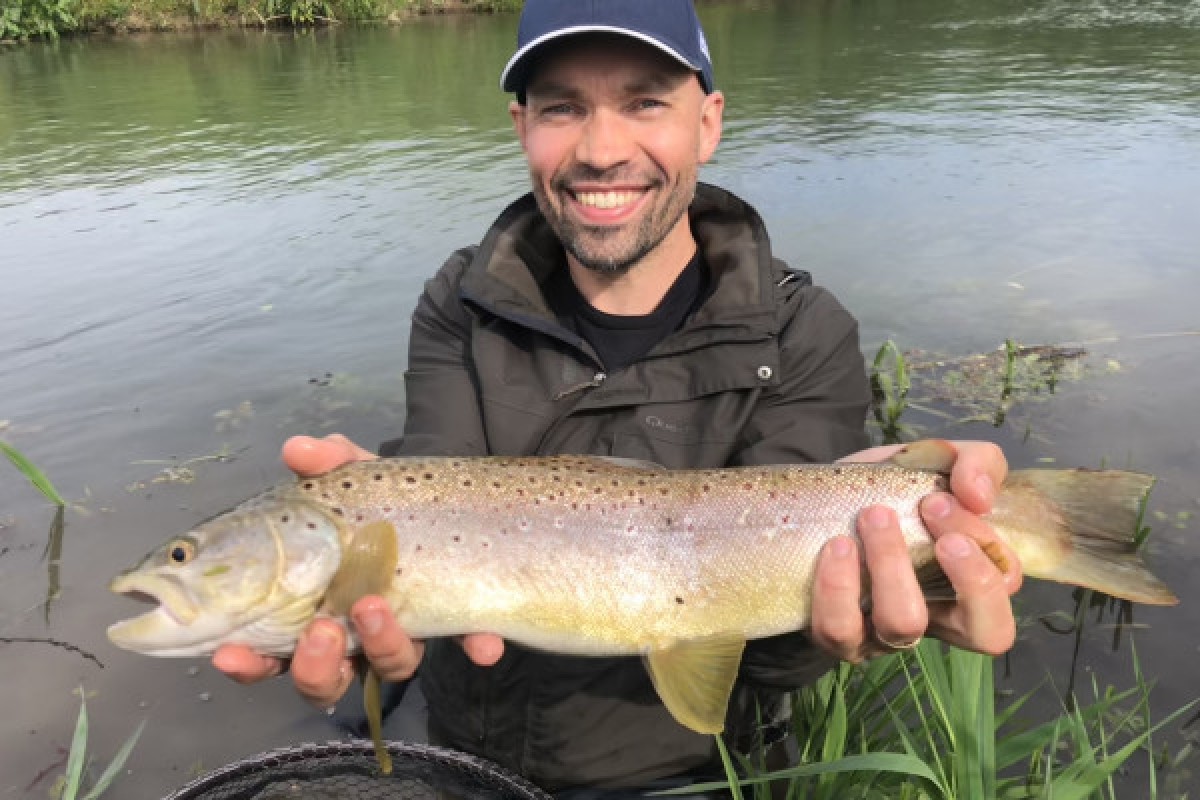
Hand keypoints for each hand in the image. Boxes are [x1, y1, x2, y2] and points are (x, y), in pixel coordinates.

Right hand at [211, 434, 504, 709]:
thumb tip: (298, 448)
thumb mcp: (355, 475)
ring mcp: (409, 628)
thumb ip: (328, 461)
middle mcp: (356, 631)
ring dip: (381, 644)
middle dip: (316, 666)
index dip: (248, 661)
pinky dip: (476, 642)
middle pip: (326, 677)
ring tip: (375, 605)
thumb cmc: (382, 495)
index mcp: (313, 604)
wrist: (452, 490)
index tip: (230, 653)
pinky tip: (482, 642)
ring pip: (390, 665)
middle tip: (319, 632)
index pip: (269, 650)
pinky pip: (471, 642)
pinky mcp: (460, 619)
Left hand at [809, 440, 1020, 661]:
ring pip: (903, 625)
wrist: (818, 501)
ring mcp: (886, 634)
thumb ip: (975, 463)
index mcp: (969, 583)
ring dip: (891, 565)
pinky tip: (836, 546)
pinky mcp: (838, 635)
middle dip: (969, 575)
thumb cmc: (890, 490)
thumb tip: (979, 496)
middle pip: (986, 633)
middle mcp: (937, 618)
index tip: (939, 499)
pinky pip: (840, 629)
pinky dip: (838, 586)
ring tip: (871, 516)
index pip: (1004, 588)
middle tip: (931, 511)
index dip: (981, 552)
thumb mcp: (936, 463)